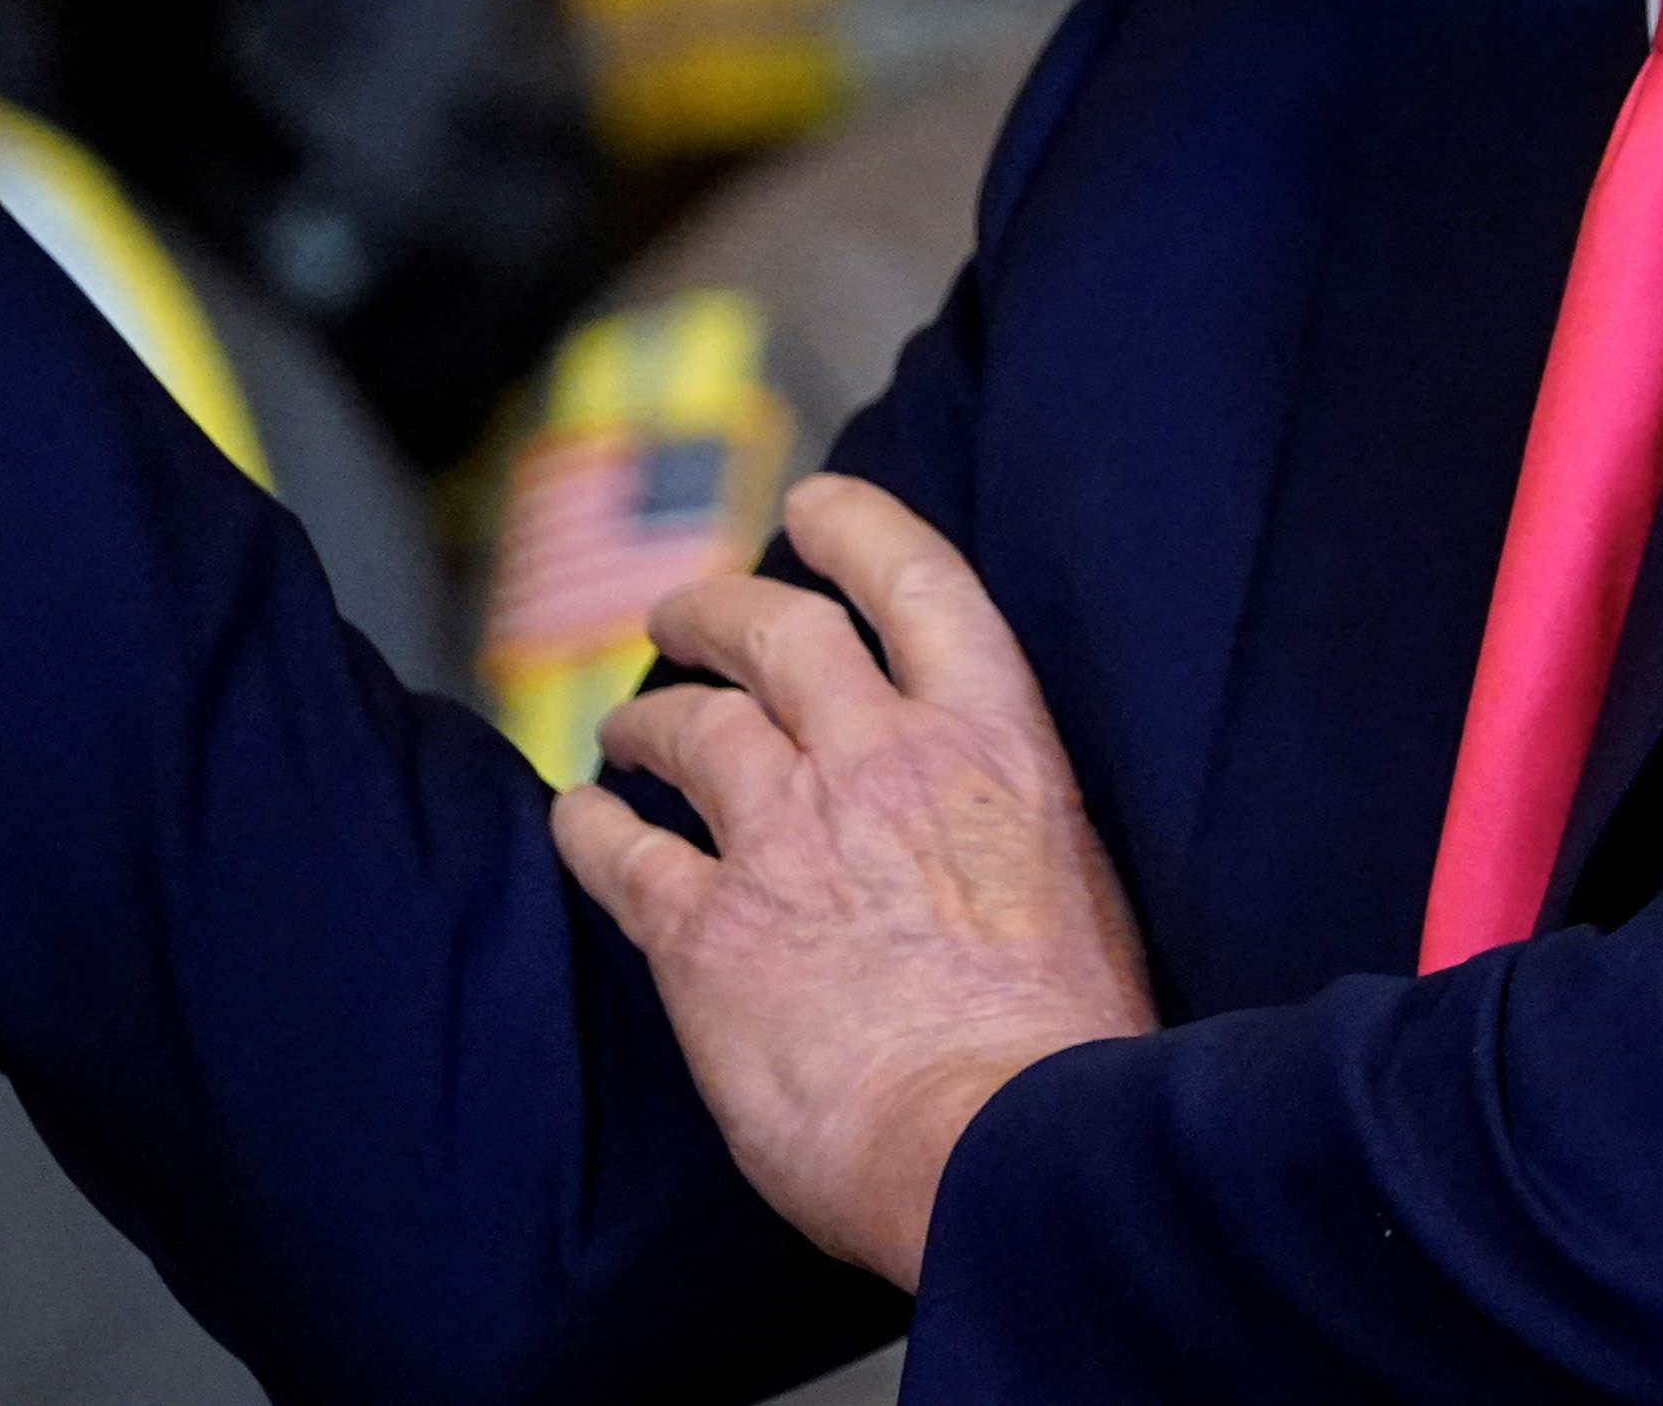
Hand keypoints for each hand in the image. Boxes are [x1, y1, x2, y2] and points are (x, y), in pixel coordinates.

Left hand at [550, 477, 1155, 1287]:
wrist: (1003, 1157)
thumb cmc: (1067, 1059)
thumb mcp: (1082, 892)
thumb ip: (1009, 832)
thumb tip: (978, 840)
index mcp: (996, 747)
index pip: (919, 581)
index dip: (857, 527)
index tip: (815, 505)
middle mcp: (882, 761)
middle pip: (776, 630)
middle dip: (718, 607)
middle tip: (686, 612)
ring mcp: (785, 837)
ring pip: (690, 725)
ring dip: (649, 716)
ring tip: (629, 729)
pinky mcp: (706, 930)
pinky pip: (620, 850)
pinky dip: (590, 829)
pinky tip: (581, 828)